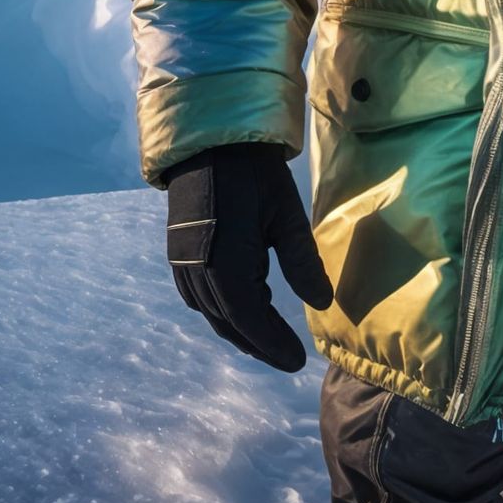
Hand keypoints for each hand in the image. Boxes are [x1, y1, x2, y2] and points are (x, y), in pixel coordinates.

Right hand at [163, 142, 333, 370]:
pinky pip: (201, 297)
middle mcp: (199, 275)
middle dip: (259, 344)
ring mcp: (184, 265)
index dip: (273, 345)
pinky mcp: (179, 254)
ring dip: (241, 329)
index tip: (298, 362)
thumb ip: (302, 262)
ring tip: (270, 337)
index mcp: (226, 267)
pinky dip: (224, 310)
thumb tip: (322, 304)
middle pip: (230, 324)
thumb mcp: (285, 214)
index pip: (251, 322)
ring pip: (213, 313)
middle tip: (288, 357)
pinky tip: (243, 307)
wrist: (209, 141)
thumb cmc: (254, 173)